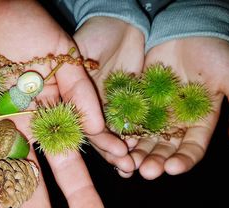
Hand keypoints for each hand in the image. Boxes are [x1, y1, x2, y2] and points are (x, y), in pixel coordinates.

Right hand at [74, 16, 145, 176]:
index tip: (119, 154)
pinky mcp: (132, 105)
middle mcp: (92, 111)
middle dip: (117, 154)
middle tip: (133, 166)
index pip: (86, 131)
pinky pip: (137, 125)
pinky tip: (152, 151)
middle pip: (103, 140)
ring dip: (131, 152)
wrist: (122, 21)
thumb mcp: (82, 55)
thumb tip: (90, 127)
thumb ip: (80, 87)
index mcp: (76, 103)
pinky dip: (144, 137)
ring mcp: (112, 110)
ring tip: (144, 166)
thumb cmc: (95, 33)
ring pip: (120, 136)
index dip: (102, 144)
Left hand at [130, 37, 228, 178]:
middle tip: (145, 171)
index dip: (183, 160)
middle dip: (155, 161)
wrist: (185, 31)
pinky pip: (129, 120)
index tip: (172, 168)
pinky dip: (123, 132)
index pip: (191, 149)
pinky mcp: (137, 103)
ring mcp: (154, 114)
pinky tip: (116, 141)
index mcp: (199, 123)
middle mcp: (175, 124)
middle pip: (164, 149)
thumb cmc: (213, 52)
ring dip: (137, 153)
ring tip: (127, 163)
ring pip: (144, 139)